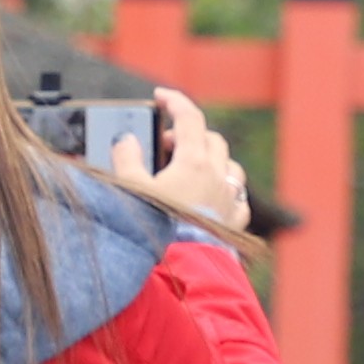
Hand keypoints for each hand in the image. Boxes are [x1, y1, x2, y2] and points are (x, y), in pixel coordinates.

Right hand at [107, 82, 253, 239]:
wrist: (184, 267)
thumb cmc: (158, 228)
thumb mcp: (132, 190)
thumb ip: (126, 159)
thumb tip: (126, 140)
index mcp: (193, 161)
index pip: (189, 117)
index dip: (174, 101)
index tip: (161, 96)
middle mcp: (217, 174)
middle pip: (210, 138)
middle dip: (189, 134)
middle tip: (167, 145)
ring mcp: (230, 197)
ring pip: (228, 164)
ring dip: (211, 159)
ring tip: (191, 168)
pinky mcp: (236, 220)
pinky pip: (237, 196)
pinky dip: (224, 189)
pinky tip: (212, 198)